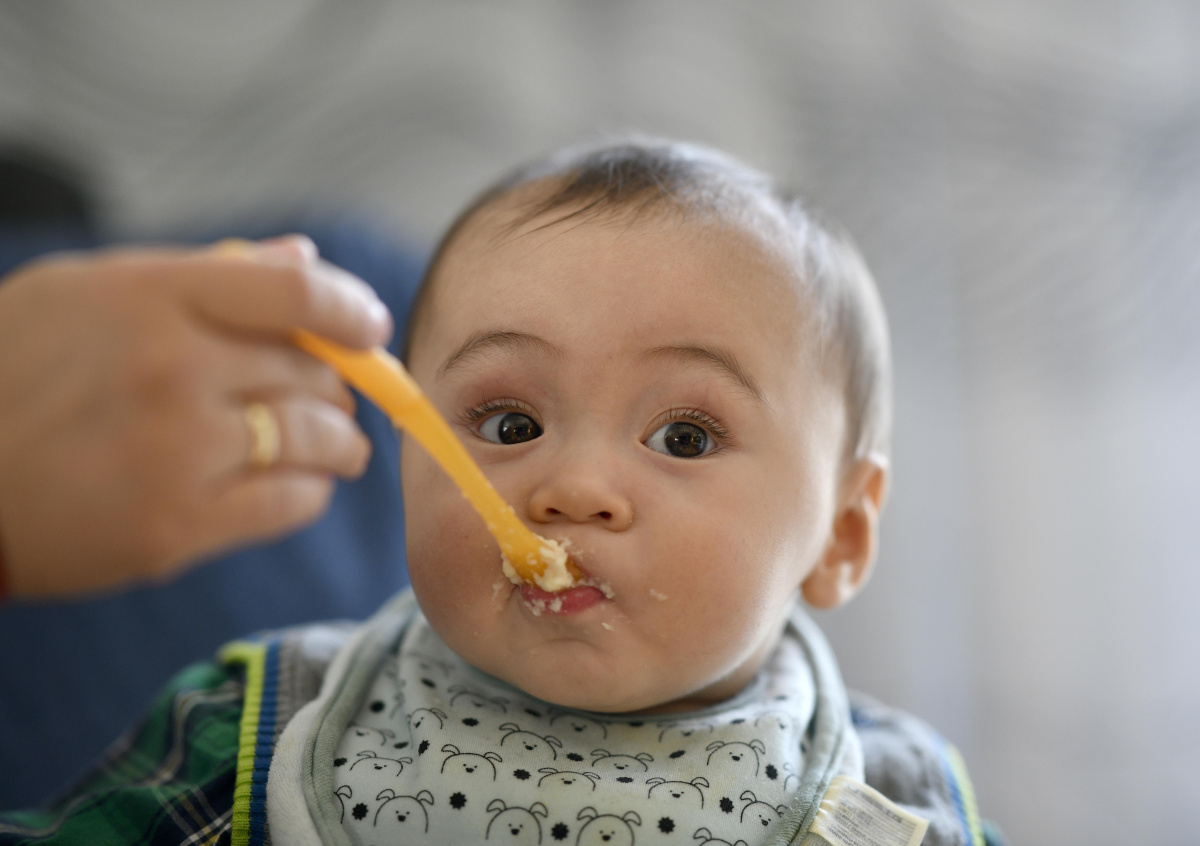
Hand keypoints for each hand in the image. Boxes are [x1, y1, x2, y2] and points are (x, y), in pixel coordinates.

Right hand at [0, 236, 392, 598]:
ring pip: (316, 439)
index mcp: (153, 297)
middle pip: (314, 369)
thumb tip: (302, 259)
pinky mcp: (178, 527)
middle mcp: (175, 369)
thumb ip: (201, 273)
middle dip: (341, 384)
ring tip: (338, 446)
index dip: (351, 309)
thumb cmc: (12, 371)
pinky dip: (309, 492)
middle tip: (337, 396)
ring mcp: (179, 451)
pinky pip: (290, 504)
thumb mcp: (85, 292)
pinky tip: (300, 486)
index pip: (296, 291)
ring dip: (340, 443)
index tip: (369, 328)